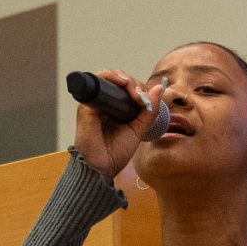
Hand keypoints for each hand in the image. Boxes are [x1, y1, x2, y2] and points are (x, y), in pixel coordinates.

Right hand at [72, 66, 158, 180]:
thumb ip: (149, 111)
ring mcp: (94, 102)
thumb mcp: (139, 129)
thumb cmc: (116, 152)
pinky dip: (112, 80)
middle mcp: (103, 102)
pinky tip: (125, 87)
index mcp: (114, 108)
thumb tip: (159, 88)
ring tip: (136, 92)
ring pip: (108, 77)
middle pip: (118, 79)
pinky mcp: (87, 105)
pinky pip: (98, 84)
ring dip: (125, 79)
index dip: (139, 88)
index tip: (148, 100)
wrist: (102, 168)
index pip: (126, 87)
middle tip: (143, 96)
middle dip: (134, 83)